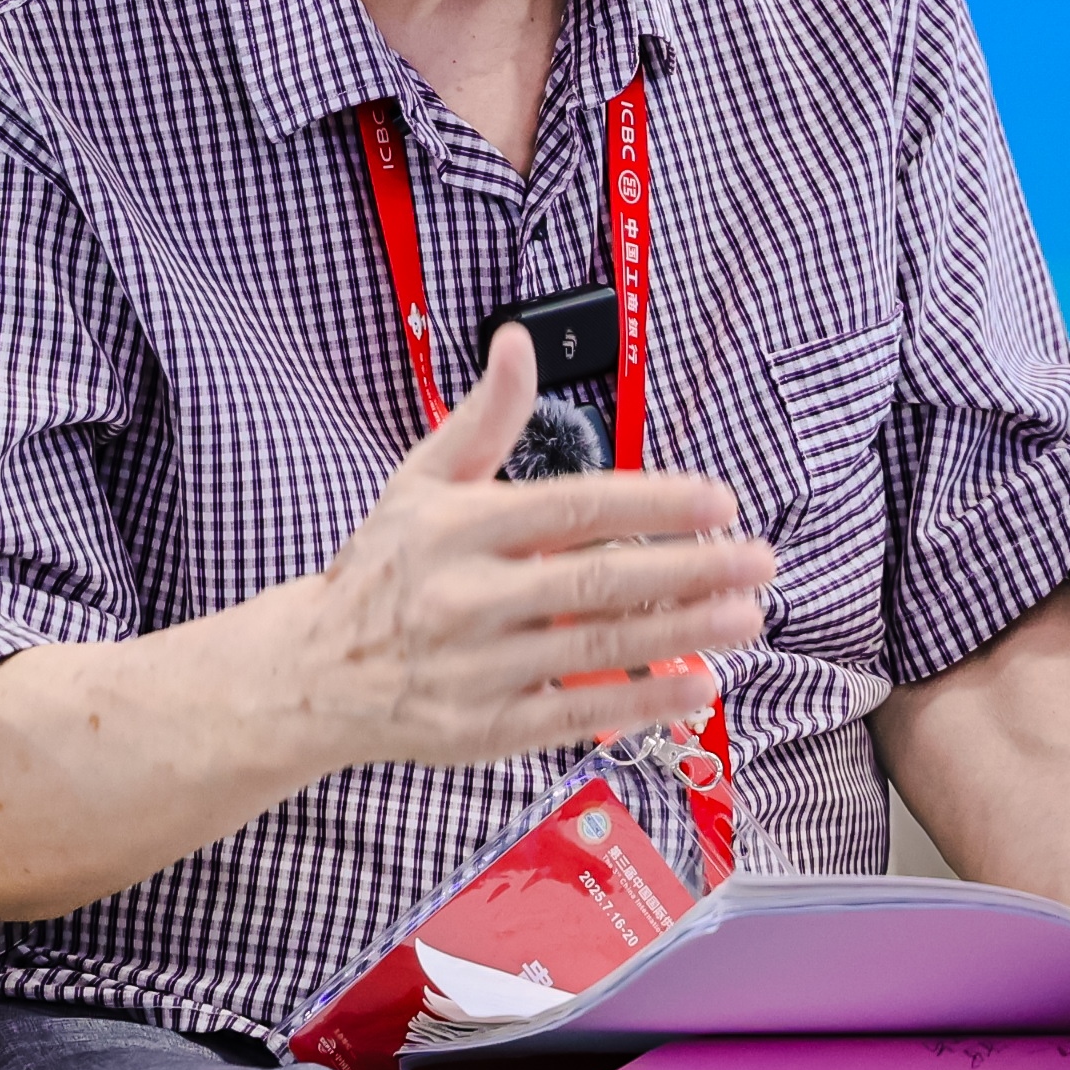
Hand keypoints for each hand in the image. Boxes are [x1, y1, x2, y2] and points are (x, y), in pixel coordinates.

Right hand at [272, 325, 772, 770]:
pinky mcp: (487, 728)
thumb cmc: (382, 569)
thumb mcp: (421, 481)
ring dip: (684, 633)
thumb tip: (517, 341)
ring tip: (747, 617)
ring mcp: (480, 667)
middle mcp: (469, 596)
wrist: (312, 674)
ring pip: (598, 647)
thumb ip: (484, 417)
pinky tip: (698, 685)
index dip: (653, 504)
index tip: (717, 502)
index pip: (575, 507)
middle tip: (757, 561)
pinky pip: (580, 712)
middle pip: (598, 580)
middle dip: (690, 571)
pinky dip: (643, 701)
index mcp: (460, 527)